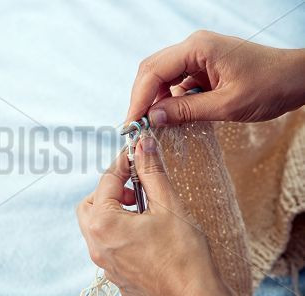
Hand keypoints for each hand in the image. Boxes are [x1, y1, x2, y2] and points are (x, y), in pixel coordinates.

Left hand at [76, 136, 233, 295]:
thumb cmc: (184, 257)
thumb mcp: (168, 206)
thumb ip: (151, 173)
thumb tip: (142, 146)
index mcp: (104, 224)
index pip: (106, 180)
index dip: (123, 164)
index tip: (137, 155)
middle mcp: (96, 245)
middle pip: (91, 204)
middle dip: (110, 190)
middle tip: (135, 190)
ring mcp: (104, 262)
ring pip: (96, 224)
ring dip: (113, 210)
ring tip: (142, 211)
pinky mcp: (114, 273)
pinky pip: (107, 244)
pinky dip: (118, 230)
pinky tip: (144, 232)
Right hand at [126, 30, 304, 125]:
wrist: (295, 79)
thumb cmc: (269, 87)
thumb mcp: (226, 105)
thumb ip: (186, 111)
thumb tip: (152, 117)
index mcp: (198, 48)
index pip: (154, 71)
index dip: (138, 98)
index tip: (131, 123)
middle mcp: (193, 47)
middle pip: (152, 70)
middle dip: (141, 98)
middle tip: (136, 125)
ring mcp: (197, 55)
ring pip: (161, 76)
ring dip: (154, 100)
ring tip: (152, 124)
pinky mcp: (201, 67)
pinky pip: (176, 82)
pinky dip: (168, 100)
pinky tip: (169, 116)